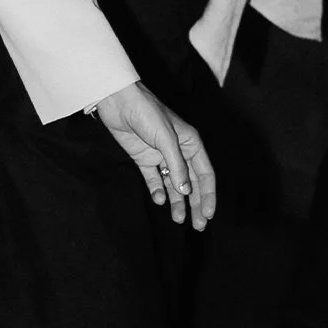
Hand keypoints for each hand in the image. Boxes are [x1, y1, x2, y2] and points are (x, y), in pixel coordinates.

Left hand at [91, 82, 216, 229]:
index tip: (209, 214)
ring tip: (178, 220)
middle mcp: (179, 152)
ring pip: (173, 184)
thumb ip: (177, 165)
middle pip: (191, 183)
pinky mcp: (143, 159)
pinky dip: (157, 190)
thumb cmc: (147, 113)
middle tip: (198, 226)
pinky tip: (159, 200)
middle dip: (196, 204)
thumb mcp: (166, 139)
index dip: (208, 195)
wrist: (118, 101)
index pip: (205, 175)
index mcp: (191, 144)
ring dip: (177, 202)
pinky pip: (154, 179)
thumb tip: (186, 192)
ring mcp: (161, 156)